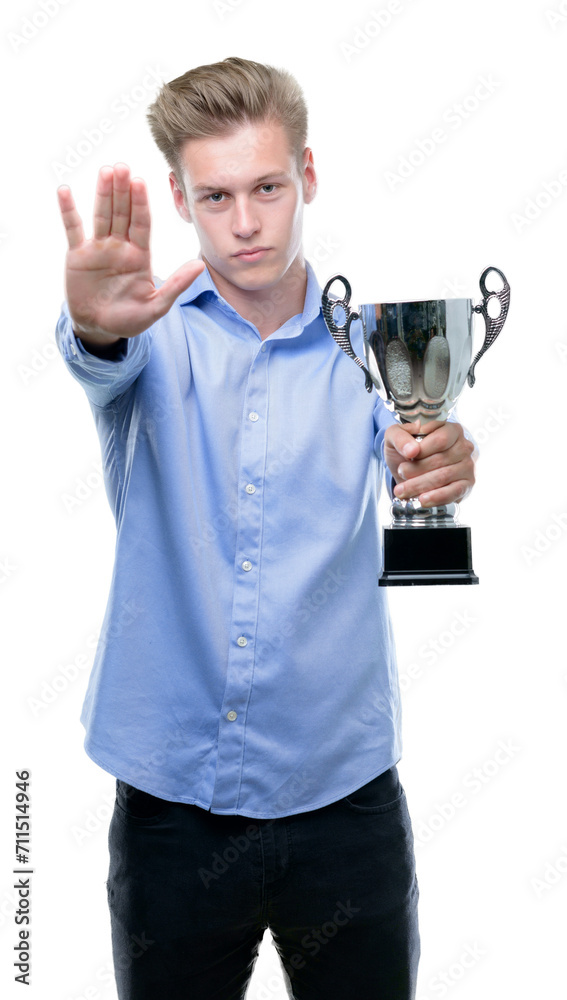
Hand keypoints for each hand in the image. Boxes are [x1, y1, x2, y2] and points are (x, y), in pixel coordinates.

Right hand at [57, 163, 204, 341]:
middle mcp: (120, 247)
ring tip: (105, 171)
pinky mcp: (78, 255)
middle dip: (123, 191)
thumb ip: (176, 285)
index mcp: (140, 256)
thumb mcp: (156, 307)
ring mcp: (98, 249)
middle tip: (122, 167)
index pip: (142, 224)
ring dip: (102, 193)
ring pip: (101, 215)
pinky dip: (68, 211)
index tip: (140, 182)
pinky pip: (73, 229)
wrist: (100, 329)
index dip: (140, 204)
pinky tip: (65, 191)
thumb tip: (200, 265)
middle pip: (122, 213)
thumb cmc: (130, 319)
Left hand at [384, 419, 475, 507]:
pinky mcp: (466, 484)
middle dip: (417, 469)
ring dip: (420, 485)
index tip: (407, 456)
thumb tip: (411, 450)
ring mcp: (467, 465)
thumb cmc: (406, 450)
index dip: (423, 450)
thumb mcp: (396, 436)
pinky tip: (422, 500)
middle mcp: (463, 446)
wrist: (408, 470)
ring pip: (444, 476)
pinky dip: (436, 497)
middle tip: (401, 473)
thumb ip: (400, 437)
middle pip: (441, 459)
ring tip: (402, 489)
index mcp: (450, 429)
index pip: (441, 439)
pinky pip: (453, 492)